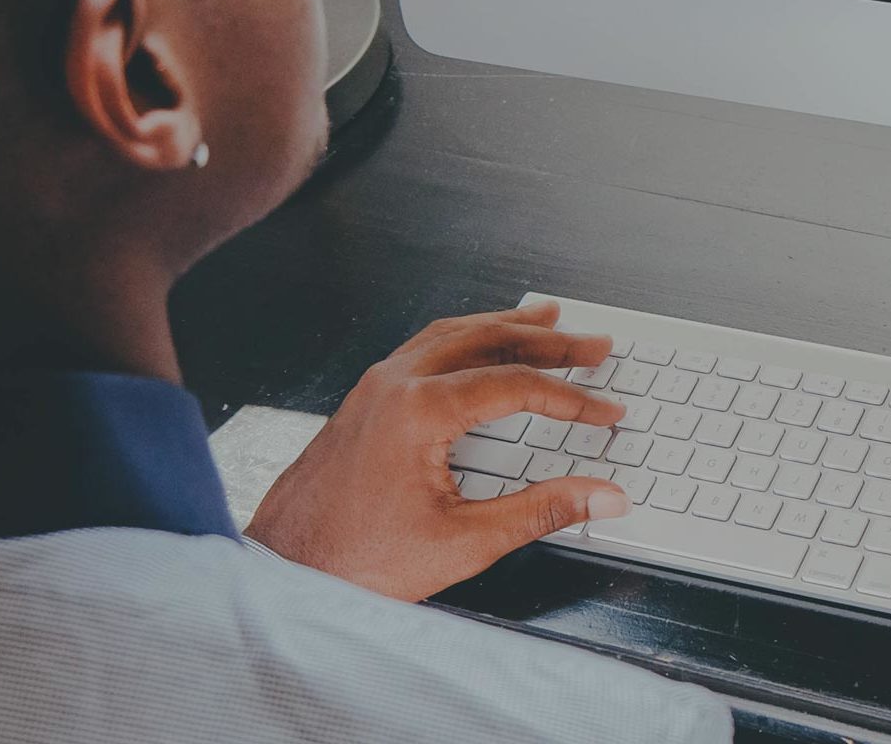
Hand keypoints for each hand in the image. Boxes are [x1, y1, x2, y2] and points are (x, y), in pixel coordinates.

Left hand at [244, 301, 630, 601]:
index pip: (515, 385)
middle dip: (549, 341)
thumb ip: (542, 511)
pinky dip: (465, 338)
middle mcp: (394, 383)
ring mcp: (375, 386)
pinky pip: (425, 347)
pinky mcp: (365, 398)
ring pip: (453, 334)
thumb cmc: (356, 560)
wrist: (285, 571)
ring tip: (546, 319)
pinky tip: (479, 343)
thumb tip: (602, 497)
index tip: (605, 412)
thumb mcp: (466, 542)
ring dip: (505, 327)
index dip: (571, 397)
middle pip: (488, 341)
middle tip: (595, 343)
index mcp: (418, 411)